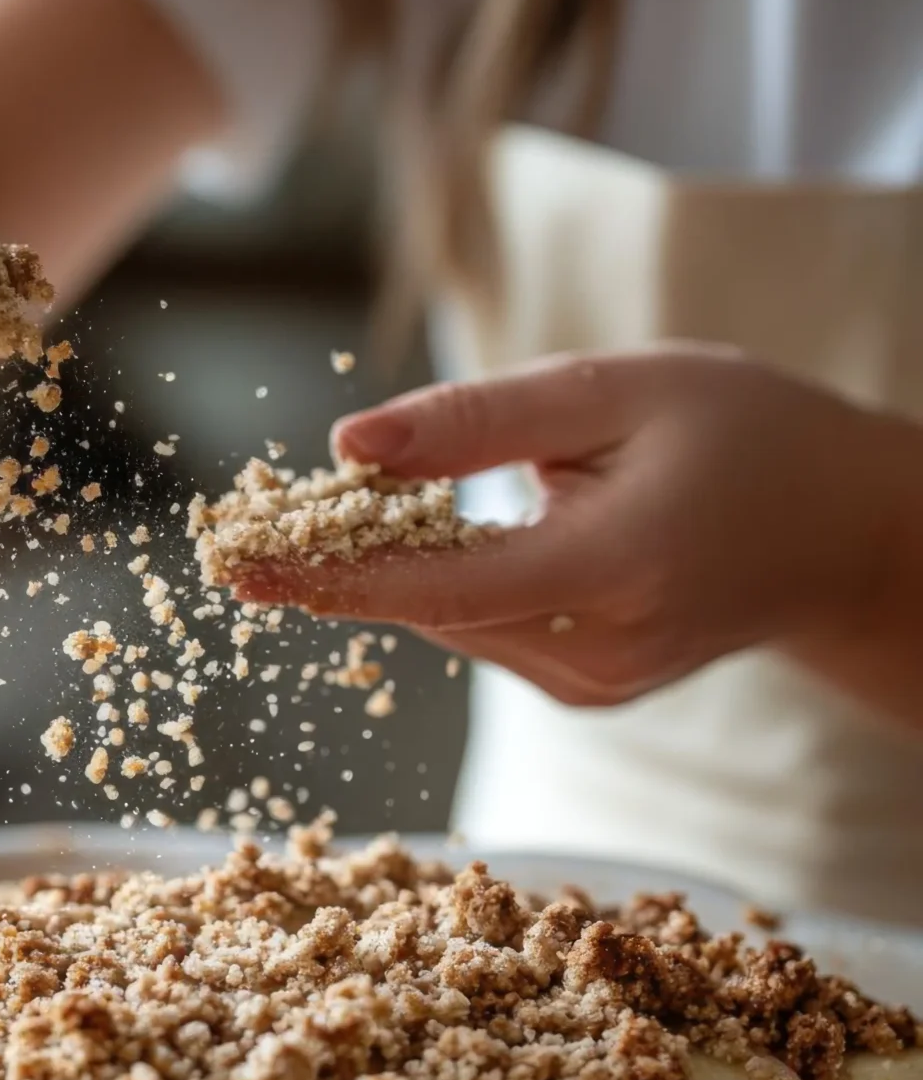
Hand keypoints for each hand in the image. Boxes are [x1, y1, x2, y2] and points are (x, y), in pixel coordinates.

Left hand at [227, 345, 918, 708]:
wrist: (842, 532)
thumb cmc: (743, 434)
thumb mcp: (619, 389)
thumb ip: (482, 420)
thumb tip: (348, 446)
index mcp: (618, 570)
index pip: (443, 584)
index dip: (331, 572)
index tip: (238, 559)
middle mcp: (603, 651)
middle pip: (431, 609)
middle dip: (335, 565)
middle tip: (242, 530)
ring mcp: (596, 685)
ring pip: (451, 623)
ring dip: (384, 574)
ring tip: (310, 529)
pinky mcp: (588, 691)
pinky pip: (485, 632)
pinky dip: (443, 588)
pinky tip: (424, 542)